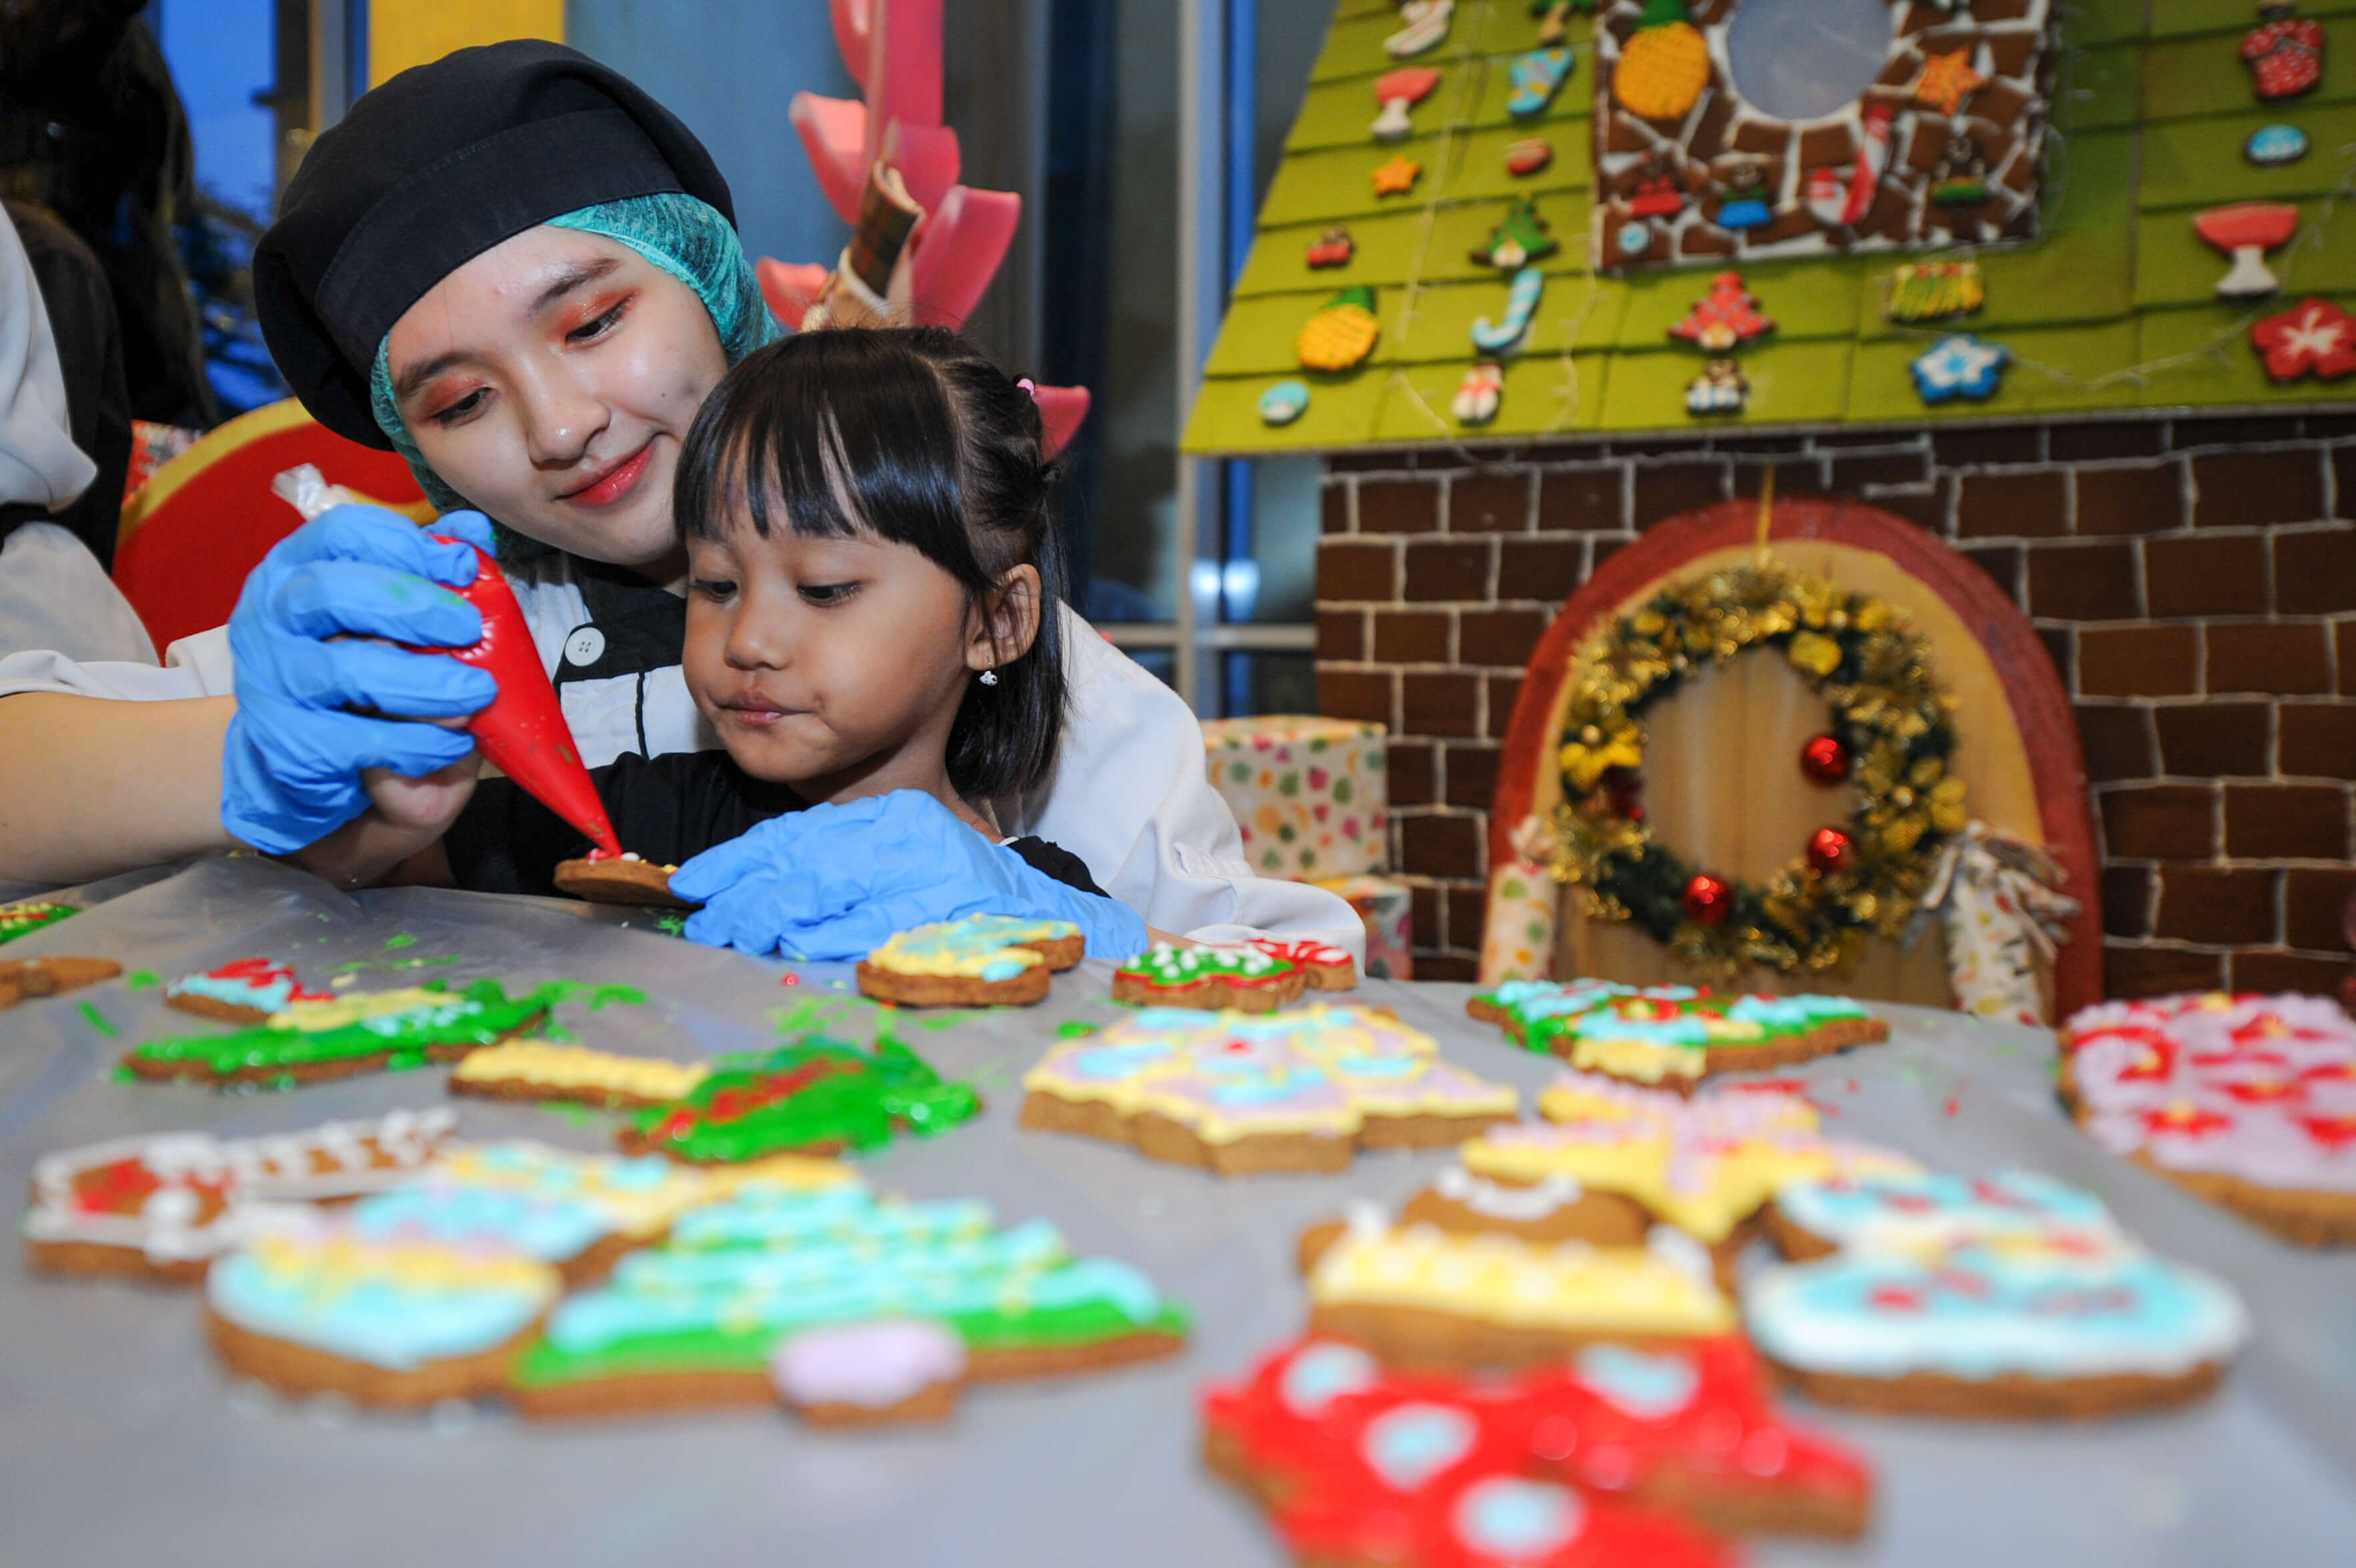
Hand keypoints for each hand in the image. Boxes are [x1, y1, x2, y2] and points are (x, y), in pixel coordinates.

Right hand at [221, 506, 500, 853]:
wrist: (306, 758)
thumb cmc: (358, 670)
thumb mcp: (390, 615)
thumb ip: (426, 569)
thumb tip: (475, 529)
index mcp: (295, 568)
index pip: (342, 533)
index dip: (406, 543)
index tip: (462, 565)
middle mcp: (270, 615)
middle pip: (334, 592)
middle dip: (413, 607)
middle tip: (469, 628)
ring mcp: (270, 679)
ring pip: (345, 670)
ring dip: (423, 681)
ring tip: (477, 693)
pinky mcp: (284, 742)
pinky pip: (356, 739)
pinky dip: (415, 742)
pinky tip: (454, 743)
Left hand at [671, 790, 1147, 961]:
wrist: (1055, 922)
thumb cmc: (971, 907)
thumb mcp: (902, 872)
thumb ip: (843, 880)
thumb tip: (764, 908)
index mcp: (892, 821)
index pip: (800, 834)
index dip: (742, 860)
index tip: (698, 884)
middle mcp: (905, 835)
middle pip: (803, 857)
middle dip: (745, 892)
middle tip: (704, 923)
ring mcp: (926, 869)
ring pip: (827, 884)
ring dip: (773, 915)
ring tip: (734, 938)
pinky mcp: (943, 905)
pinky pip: (871, 920)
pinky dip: (830, 935)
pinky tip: (797, 948)